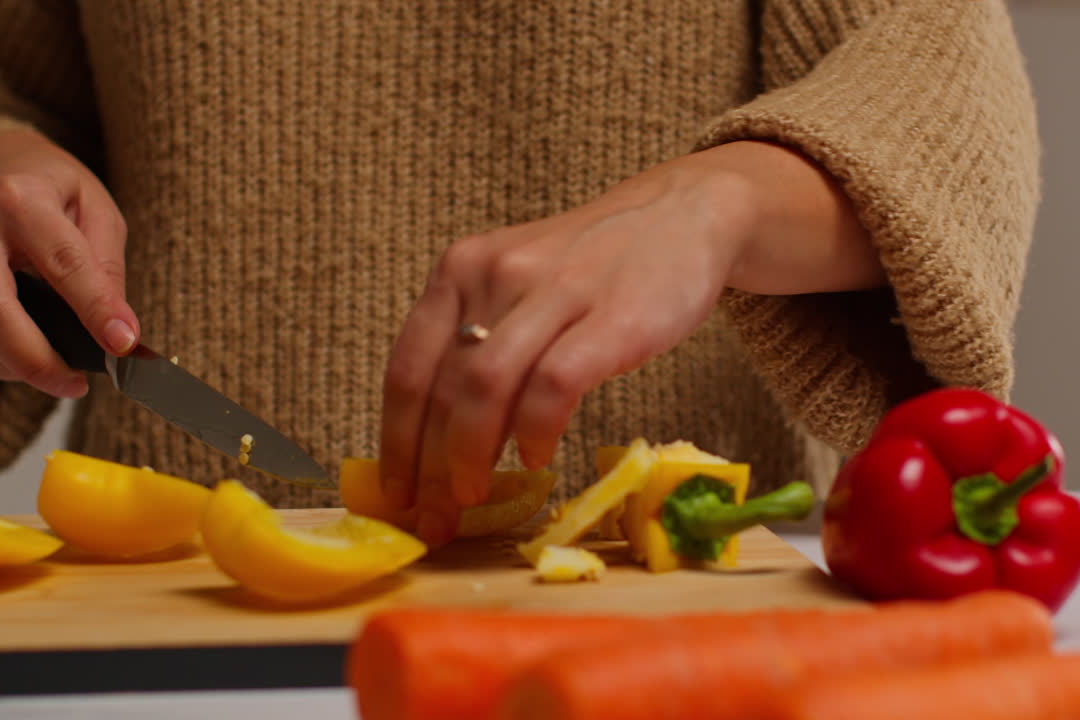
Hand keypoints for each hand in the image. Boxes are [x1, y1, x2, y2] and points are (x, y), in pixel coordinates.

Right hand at [0, 130, 136, 397]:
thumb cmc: (50, 188)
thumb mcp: (95, 210)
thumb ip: (105, 268)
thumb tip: (119, 331)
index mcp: (22, 201)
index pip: (64, 263)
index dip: (95, 309)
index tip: (123, 345)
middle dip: (35, 359)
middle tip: (75, 385)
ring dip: (13, 364)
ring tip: (51, 361)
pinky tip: (14, 347)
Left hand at [380, 141, 881, 545]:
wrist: (683, 215)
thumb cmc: (595, 264)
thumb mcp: (519, 285)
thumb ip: (480, 343)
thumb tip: (442, 441)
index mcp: (461, 268)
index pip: (407, 367)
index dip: (395, 441)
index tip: (396, 494)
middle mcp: (496, 274)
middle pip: (441, 387)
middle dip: (428, 466)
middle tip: (433, 520)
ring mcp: (554, 292)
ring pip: (484, 387)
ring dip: (469, 456)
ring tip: (473, 499)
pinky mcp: (610, 317)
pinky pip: (552, 385)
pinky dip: (535, 431)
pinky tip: (535, 458)